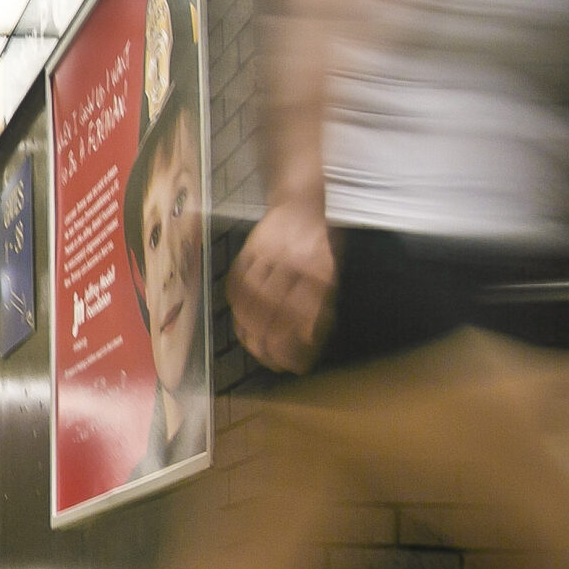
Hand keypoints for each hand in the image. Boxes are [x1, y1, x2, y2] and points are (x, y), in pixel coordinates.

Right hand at [229, 202, 334, 372]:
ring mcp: (266, 255)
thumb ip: (320, 304)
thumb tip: (308, 338)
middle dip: (271, 343)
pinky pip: (237, 284)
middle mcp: (290, 262)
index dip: (296, 343)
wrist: (300, 203)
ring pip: (252, 300)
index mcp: (317, 269)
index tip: (296, 365)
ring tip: (254, 349)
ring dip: (250, 329)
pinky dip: (237, 307)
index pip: (303, 314)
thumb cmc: (320, 243)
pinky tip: (240, 322)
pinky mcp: (248, 250)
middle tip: (273, 363)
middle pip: (274, 311)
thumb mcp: (331, 272)